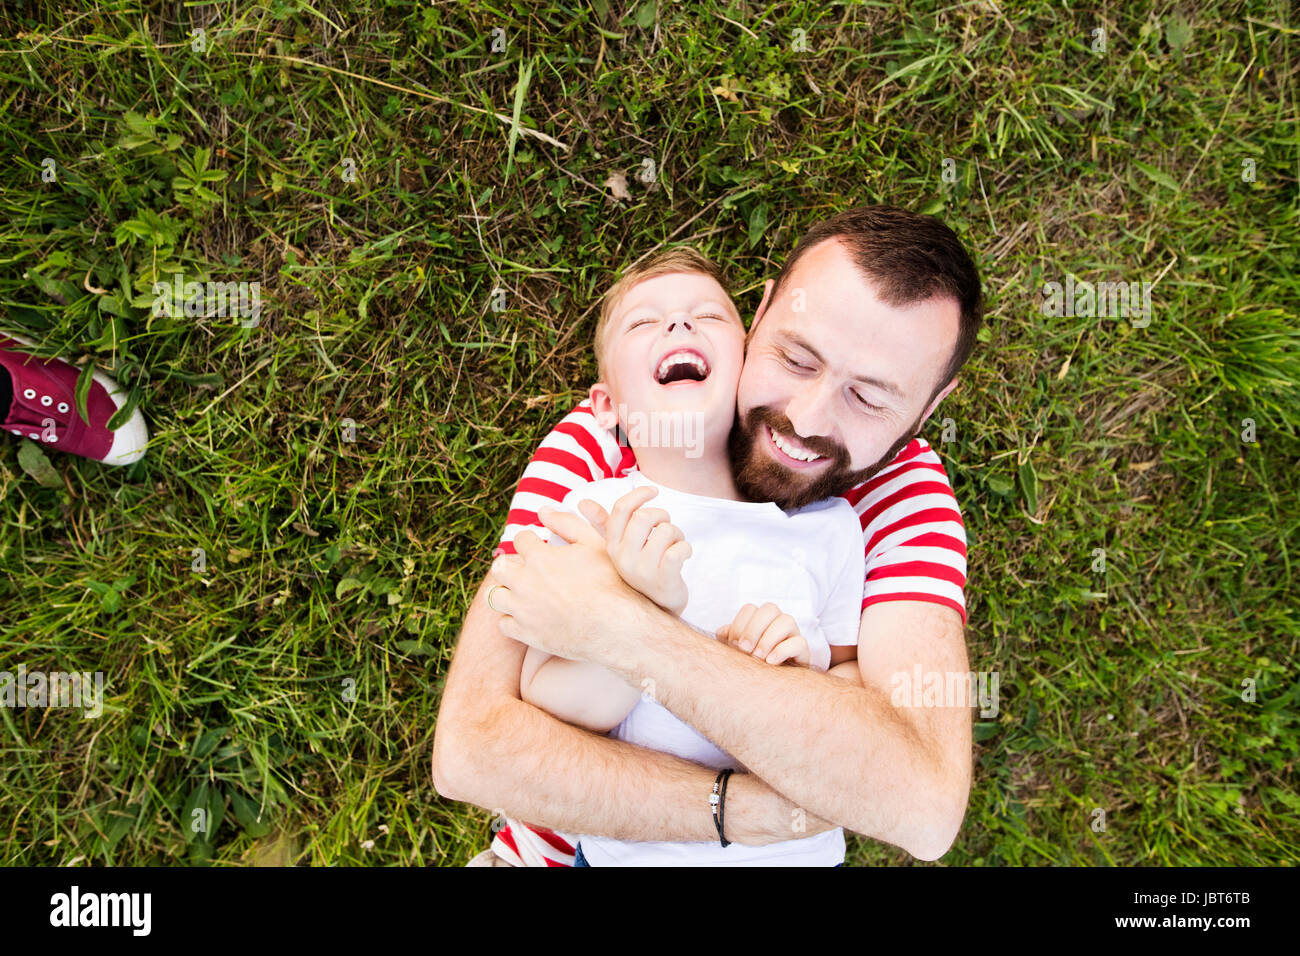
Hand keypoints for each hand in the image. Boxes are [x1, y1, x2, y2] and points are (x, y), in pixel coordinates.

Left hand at [488, 506, 654, 667]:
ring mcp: (523, 610)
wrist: (617, 625)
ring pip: (495, 596)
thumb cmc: (610, 581)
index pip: (521, 539)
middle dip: (511, 564)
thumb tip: (542, 511)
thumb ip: (567, 523)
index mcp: (539, 557)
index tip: (538, 546)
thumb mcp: (594, 543)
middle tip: (526, 569)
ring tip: (522, 592)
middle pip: (500, 567)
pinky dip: (512, 619)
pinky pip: (504, 624)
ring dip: (507, 591)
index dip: (531, 540)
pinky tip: (527, 615)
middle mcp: (525, 583)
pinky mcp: (527, 634)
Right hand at [568, 486, 691, 616]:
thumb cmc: (641, 568)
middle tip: (666, 527)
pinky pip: (677, 551)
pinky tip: (684, 554)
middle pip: (644, 517)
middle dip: (662, 516)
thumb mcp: (619, 547)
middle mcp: (624, 558)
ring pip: (666, 531)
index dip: (639, 494)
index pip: (621, 510)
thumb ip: (603, 524)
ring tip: (675, 544)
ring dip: (677, 534)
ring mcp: (643, 571)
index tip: (654, 491)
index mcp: (613, 546)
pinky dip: (686, 548)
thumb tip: (583, 502)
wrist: (658, 605)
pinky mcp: (663, 580)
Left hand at [716, 603, 809, 666]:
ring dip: (769, 639)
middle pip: (770, 608)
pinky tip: (770, 662)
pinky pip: (799, 642)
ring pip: (787, 620)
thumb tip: (722, 632)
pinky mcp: (803, 651)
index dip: (740, 625)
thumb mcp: (736, 653)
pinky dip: (783, 651)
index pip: (750, 609)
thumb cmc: (751, 666)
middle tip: (745, 650)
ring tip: (758, 657)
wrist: (771, 688)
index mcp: (760, 620)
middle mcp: (777, 623)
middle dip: (754, 629)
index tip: (734, 644)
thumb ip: (729, 640)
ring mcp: (793, 635)